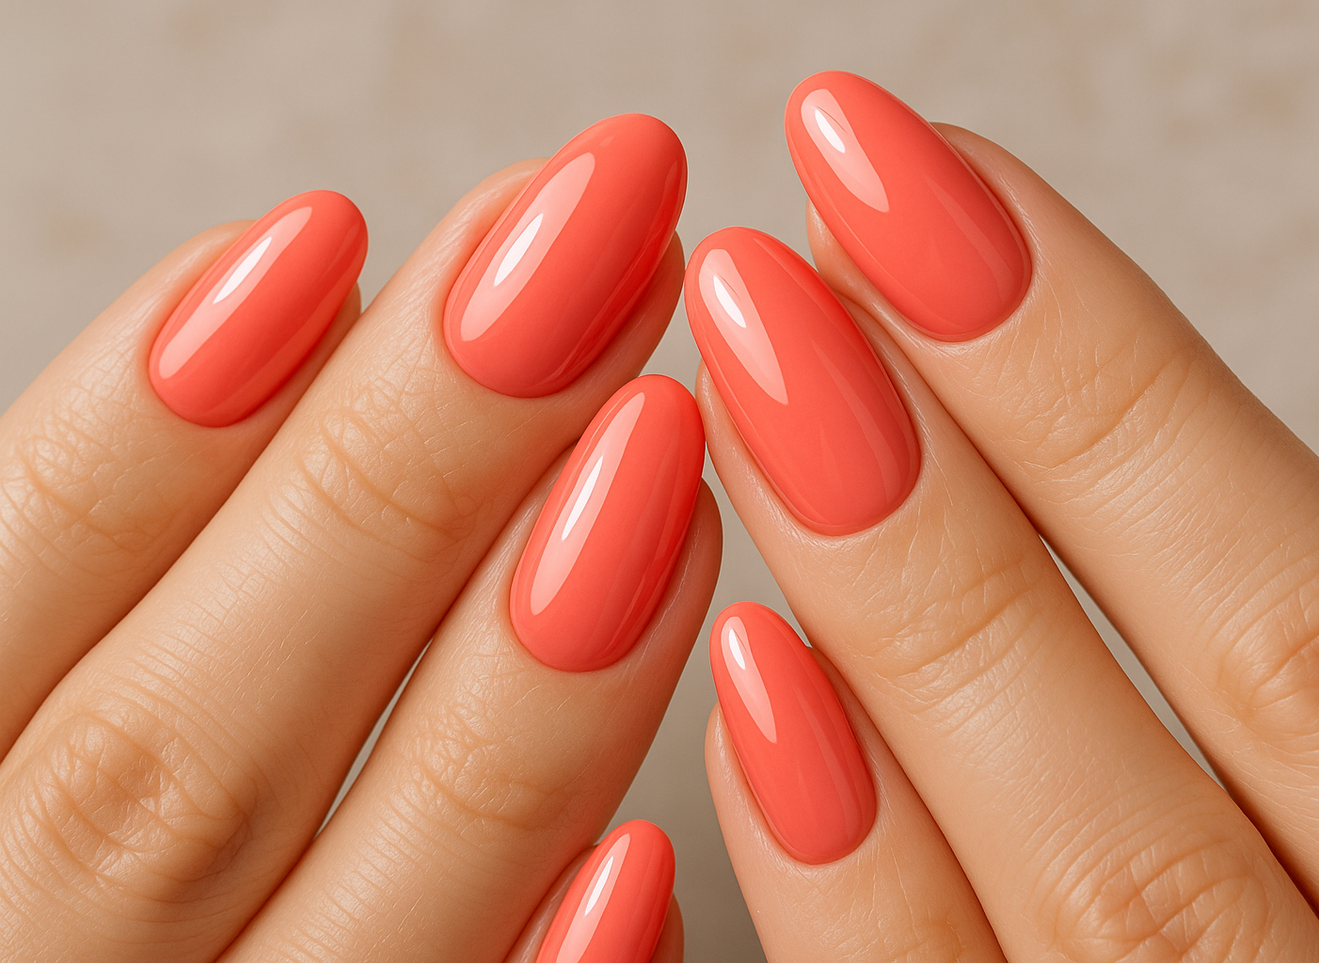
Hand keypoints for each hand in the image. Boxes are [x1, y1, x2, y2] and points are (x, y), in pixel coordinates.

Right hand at [0, 116, 709, 962]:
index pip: (2, 600)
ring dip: (518, 679)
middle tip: (580, 254)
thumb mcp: (28, 722)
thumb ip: (112, 591)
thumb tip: (267, 327)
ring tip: (658, 443)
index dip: (143, 425)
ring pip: (356, 913)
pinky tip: (658, 840)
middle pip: (184, 745)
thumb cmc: (61, 842)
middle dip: (392, 477)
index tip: (327, 238)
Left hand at [691, 71, 1318, 961]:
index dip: (1126, 390)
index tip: (923, 186)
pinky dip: (862, 899)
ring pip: (1089, 906)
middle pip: (1206, 740)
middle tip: (791, 232)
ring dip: (910, 627)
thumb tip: (1097, 461)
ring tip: (749, 382)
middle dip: (985, 461)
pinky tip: (753, 693)